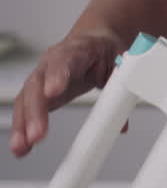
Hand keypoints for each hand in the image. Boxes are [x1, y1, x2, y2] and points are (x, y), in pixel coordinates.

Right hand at [10, 30, 122, 156]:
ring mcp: (43, 78)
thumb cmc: (106, 49)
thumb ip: (123, 87)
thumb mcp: (123, 61)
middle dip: (36, 111)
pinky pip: (26, 110)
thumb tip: (123, 122)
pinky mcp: (39, 93)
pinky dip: (22, 128)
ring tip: (22, 147)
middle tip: (37, 134)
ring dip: (23, 124)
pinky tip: (21, 146)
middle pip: (38, 85)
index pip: (64, 61)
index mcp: (77, 50)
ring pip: (26, 99)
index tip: (53, 92)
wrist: (96, 41)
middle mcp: (53, 62)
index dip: (57, 76)